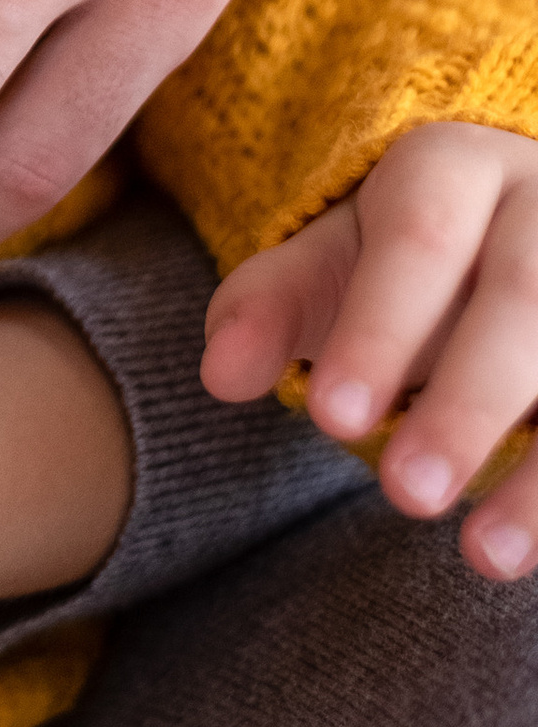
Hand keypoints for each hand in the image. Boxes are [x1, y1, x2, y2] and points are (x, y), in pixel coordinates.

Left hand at [203, 119, 537, 579]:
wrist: (520, 227)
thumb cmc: (412, 259)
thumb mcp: (336, 263)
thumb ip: (272, 308)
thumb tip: (219, 375)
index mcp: (459, 167)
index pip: (420, 237)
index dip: (378, 326)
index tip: (328, 418)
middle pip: (524, 295)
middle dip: (468, 401)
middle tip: (403, 494)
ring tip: (484, 558)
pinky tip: (532, 555)